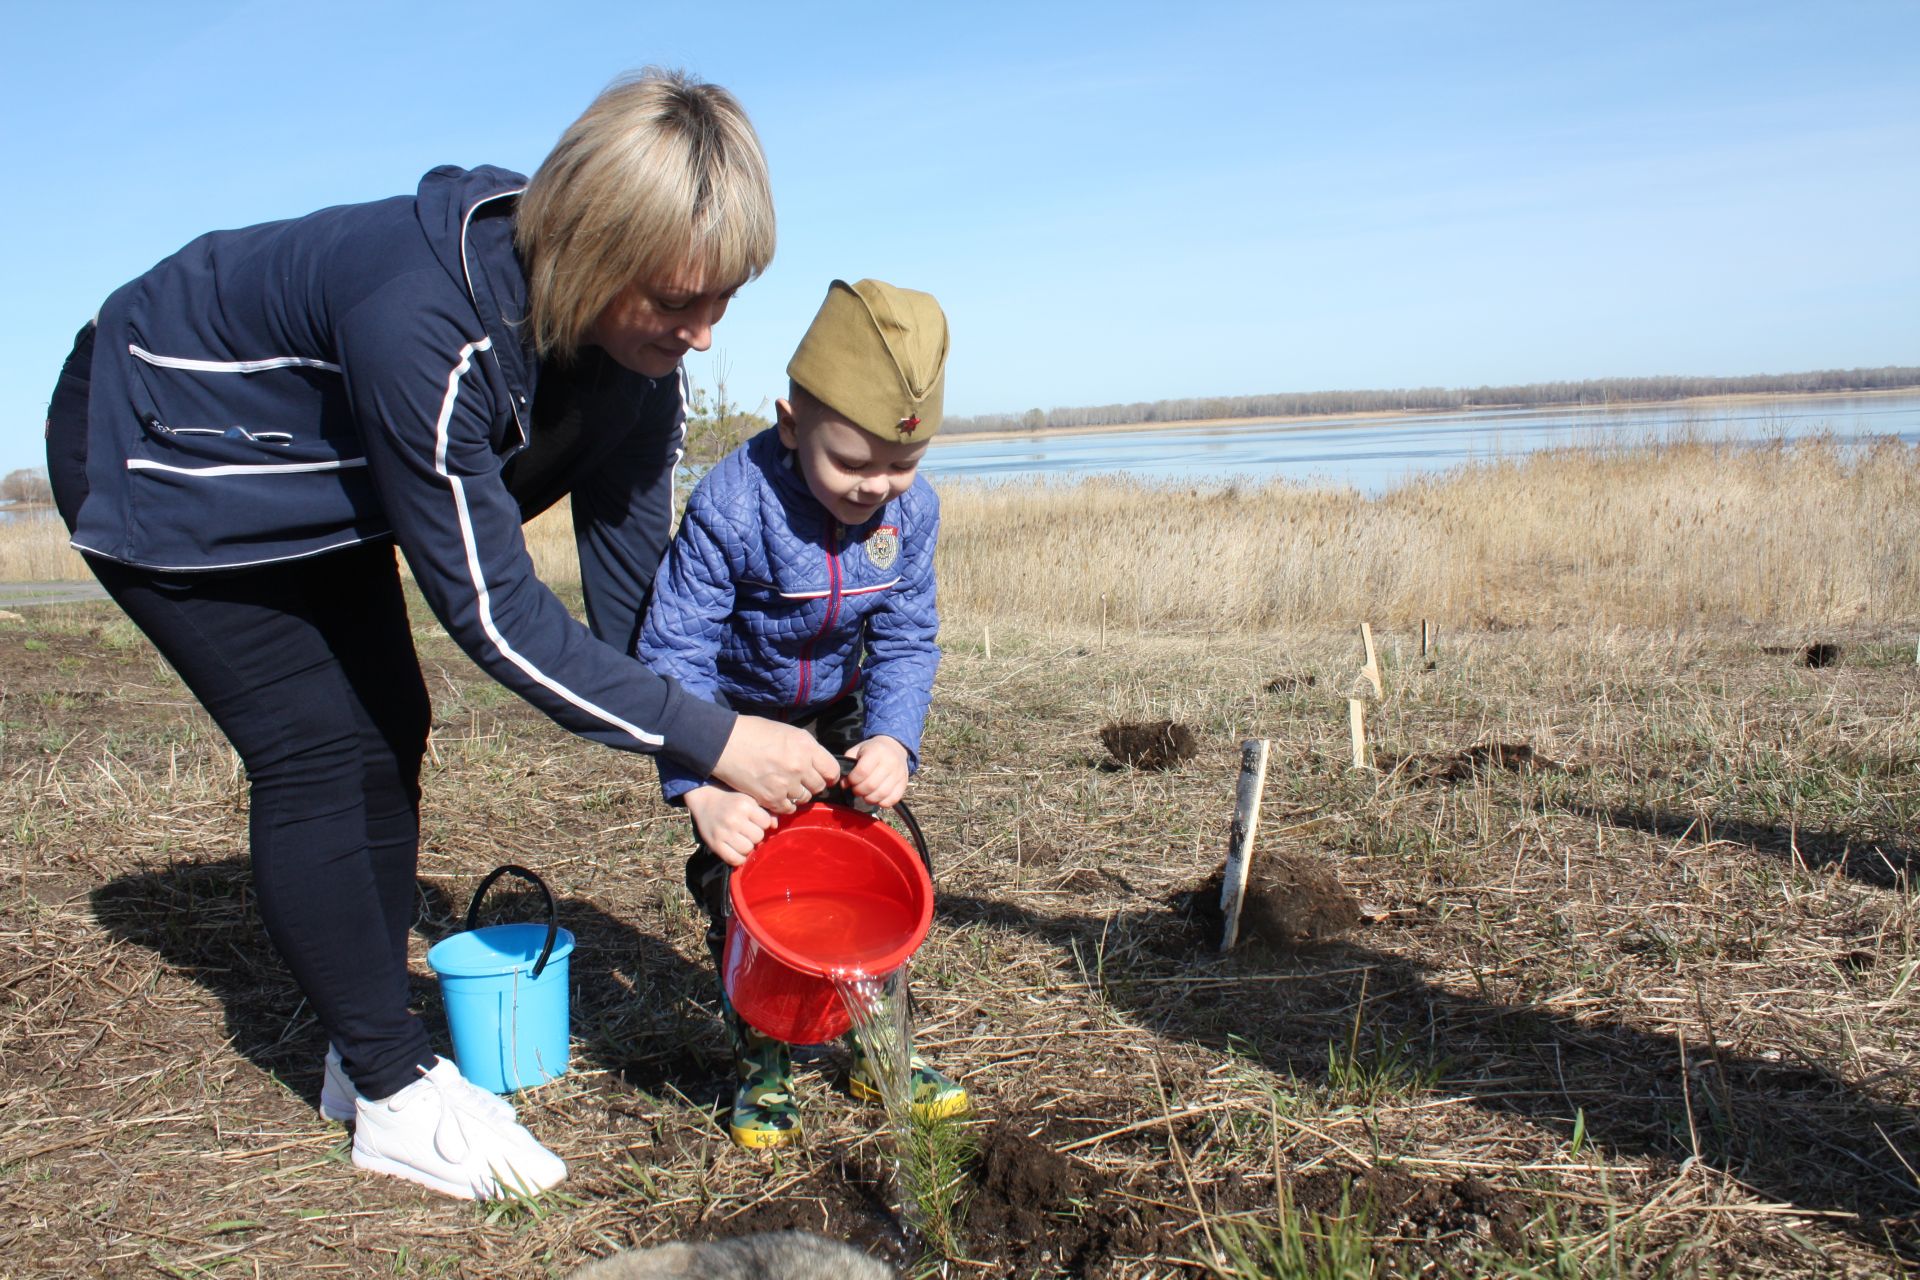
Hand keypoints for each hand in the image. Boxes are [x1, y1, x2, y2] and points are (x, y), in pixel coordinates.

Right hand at [684, 784, 776, 866]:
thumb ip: (765, 811)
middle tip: (747, 831)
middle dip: (755, 835)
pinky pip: (734, 859)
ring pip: (748, 849)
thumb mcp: (749, 798)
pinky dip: (738, 858)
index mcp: (745, 805)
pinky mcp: (715, 844)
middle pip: (758, 837)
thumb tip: (774, 826)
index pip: (766, 823)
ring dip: (747, 846)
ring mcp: (724, 833)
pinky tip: (737, 850)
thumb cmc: (732, 799)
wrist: (705, 799)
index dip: (762, 823)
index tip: (755, 821)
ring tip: (741, 839)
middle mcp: (734, 819)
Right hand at [710, 714, 839, 811]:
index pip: (832, 770)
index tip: (823, 775)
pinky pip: (788, 808)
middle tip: (800, 780)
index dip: (828, 774)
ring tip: (786, 786)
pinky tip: (777, 795)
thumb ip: (807, 748)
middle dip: (812, 784)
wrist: (725, 743)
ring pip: (804, 798)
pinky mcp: (770, 797)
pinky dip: (785, 804)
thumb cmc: (755, 732)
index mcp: (806, 746)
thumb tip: (819, 763)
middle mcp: (799, 766)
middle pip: (819, 786)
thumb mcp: (788, 732)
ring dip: (798, 794)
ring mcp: (785, 783)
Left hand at [843, 736, 910, 808]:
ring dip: (869, 799)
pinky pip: (892, 800)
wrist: (894, 747)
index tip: (850, 780)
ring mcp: (899, 774)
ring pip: (881, 794)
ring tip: (865, 794)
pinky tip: (876, 797)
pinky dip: (881, 802)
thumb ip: (848, 765)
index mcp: (877, 751)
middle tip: (856, 789)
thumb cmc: (872, 750)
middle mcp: (890, 762)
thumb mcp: (857, 750)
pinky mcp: (904, 783)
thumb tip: (844, 784)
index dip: (852, 780)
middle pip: (871, 785)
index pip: (862, 771)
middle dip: (859, 791)